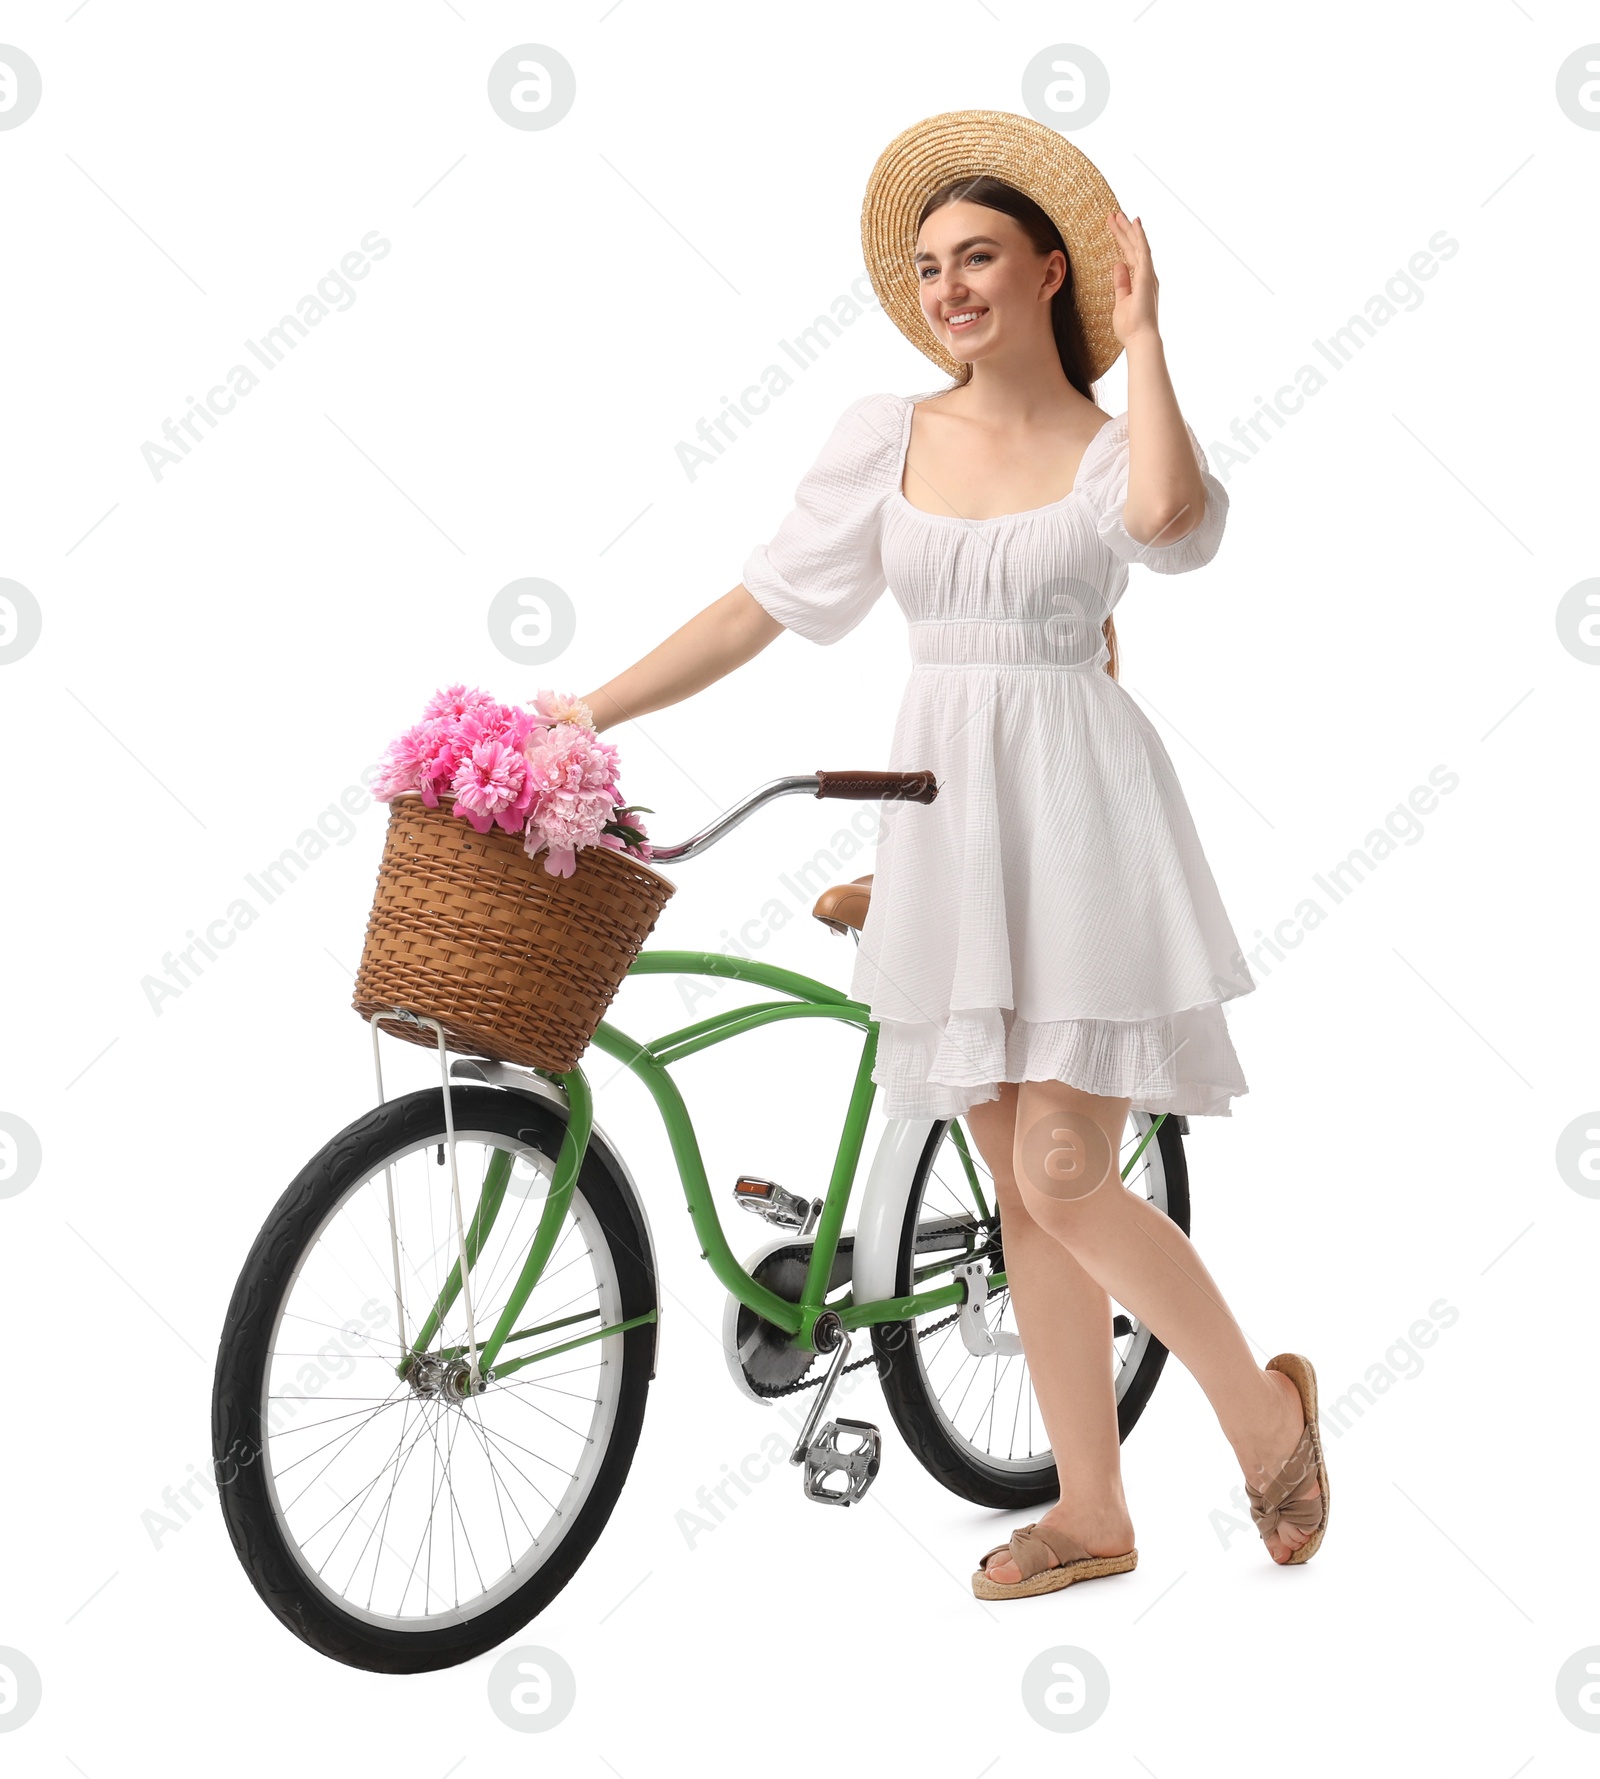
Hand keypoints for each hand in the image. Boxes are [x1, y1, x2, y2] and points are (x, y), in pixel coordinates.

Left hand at [1107, 209, 1160, 349]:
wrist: (1140, 339)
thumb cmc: (1130, 326)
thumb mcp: (1120, 302)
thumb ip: (1120, 283)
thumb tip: (1117, 264)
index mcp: (1139, 281)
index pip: (1128, 255)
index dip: (1121, 240)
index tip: (1112, 226)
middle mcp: (1146, 275)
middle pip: (1133, 247)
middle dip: (1123, 230)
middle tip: (1114, 214)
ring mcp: (1147, 275)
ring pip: (1138, 245)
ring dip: (1129, 229)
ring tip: (1119, 214)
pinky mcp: (1147, 277)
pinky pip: (1143, 252)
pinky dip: (1139, 237)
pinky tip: (1135, 224)